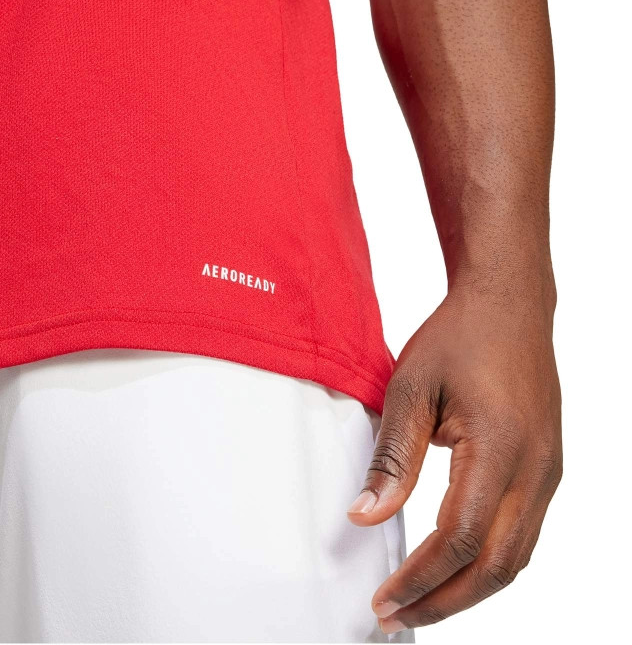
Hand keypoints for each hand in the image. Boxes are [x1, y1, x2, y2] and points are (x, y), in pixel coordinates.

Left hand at [348, 280, 561, 633]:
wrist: (508, 302)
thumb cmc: (459, 336)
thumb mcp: (411, 388)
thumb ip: (392, 458)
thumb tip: (366, 516)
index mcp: (501, 449)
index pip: (460, 539)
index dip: (422, 578)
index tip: (386, 601)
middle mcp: (536, 469)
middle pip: (496, 565)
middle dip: (446, 600)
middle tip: (398, 616)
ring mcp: (549, 470)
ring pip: (516, 557)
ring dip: (470, 588)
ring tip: (423, 602)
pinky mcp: (547, 466)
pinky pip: (524, 532)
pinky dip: (490, 561)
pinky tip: (457, 564)